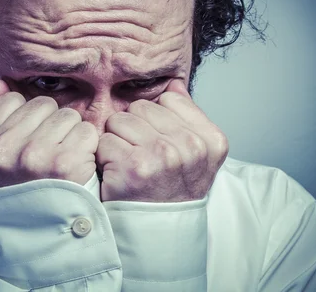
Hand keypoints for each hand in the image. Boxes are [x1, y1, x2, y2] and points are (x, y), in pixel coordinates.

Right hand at [0, 79, 98, 188]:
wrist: (45, 231)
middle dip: (51, 124)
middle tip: (49, 153)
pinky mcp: (65, 163)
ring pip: (67, 115)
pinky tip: (77, 165)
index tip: (28, 142)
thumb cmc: (23, 188)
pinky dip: (88, 146)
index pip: (12, 100)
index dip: (28, 118)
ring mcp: (33, 157)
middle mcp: (2, 152)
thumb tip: (0, 83)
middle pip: (43, 105)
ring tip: (62, 160)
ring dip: (71, 134)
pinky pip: (86, 131)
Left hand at [96, 79, 227, 201]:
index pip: (169, 98)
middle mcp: (191, 146)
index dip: (156, 118)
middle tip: (141, 155)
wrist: (158, 232)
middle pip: (141, 107)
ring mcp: (163, 156)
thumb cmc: (173, 190)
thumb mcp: (196, 154)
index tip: (160, 142)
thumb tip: (174, 83)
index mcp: (211, 139)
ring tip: (129, 163)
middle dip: (134, 128)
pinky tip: (118, 174)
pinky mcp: (133, 167)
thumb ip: (187, 116)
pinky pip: (104, 141)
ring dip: (117, 141)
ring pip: (119, 120)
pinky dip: (104, 158)